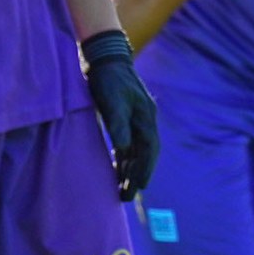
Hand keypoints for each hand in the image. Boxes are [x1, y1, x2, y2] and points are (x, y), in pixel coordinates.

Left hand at [81, 30, 158, 199]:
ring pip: (135, 151)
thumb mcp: (112, 99)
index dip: (145, 168)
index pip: (149, 148)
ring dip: (129, 170)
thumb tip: (123, 147)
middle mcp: (143, 120)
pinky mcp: (124, 118)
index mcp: (145, 116)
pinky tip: (116, 170)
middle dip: (136, 175)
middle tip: (126, 197)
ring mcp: (135, 119)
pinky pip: (126, 145)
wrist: (104, 57)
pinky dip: (122, 159)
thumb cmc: (108, 78)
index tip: (139, 187)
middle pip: (143, 153)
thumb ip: (118, 122)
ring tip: (121, 190)